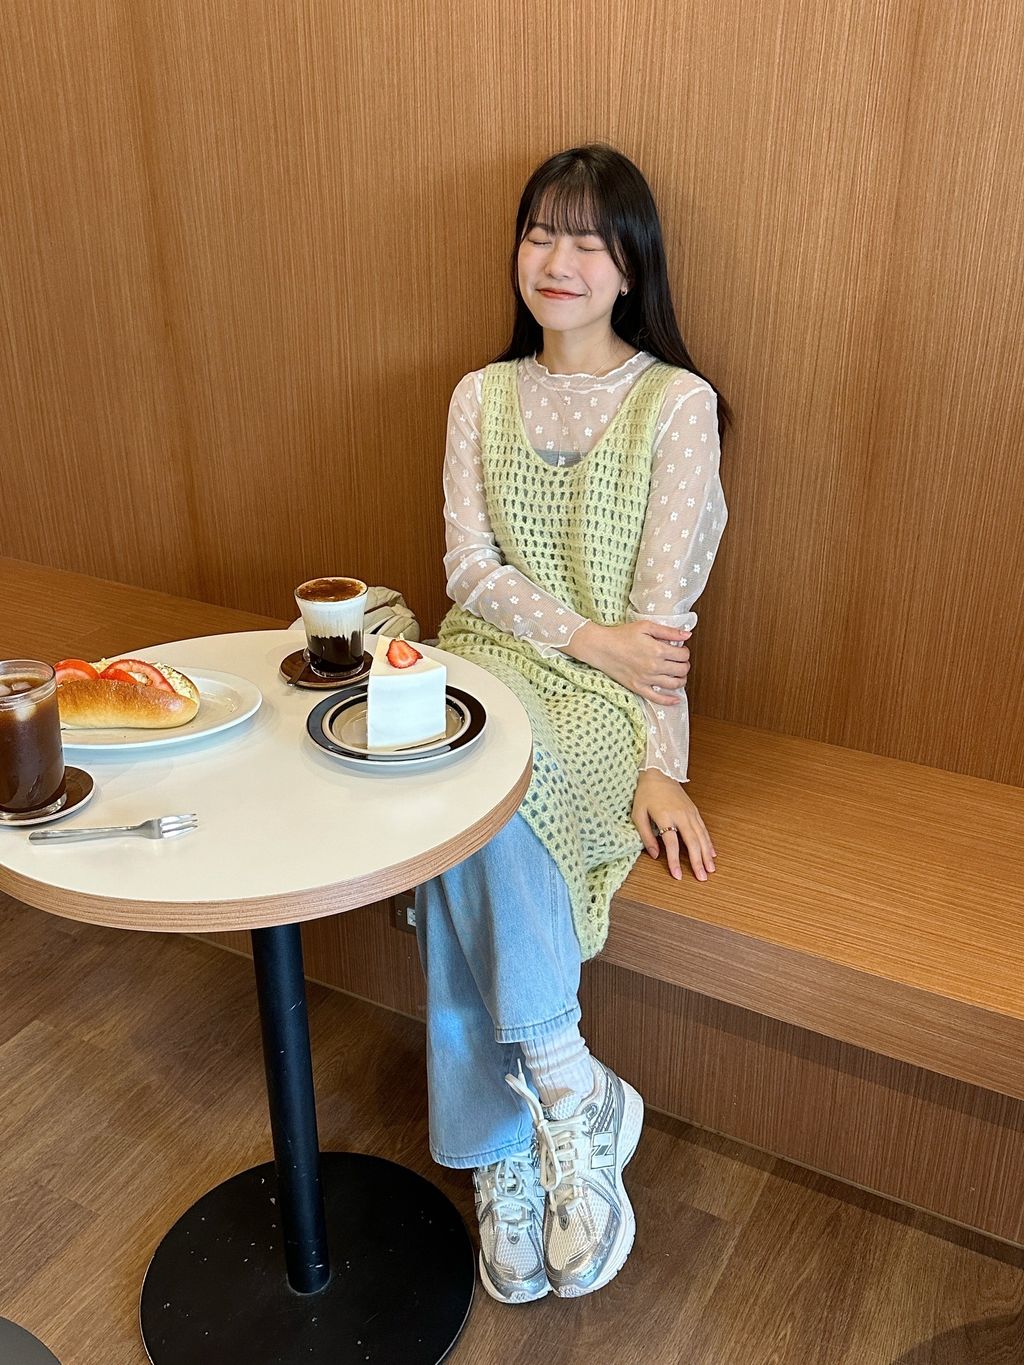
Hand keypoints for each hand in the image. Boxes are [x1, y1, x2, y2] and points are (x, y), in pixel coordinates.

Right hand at [566, 620, 690, 705]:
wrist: (601, 647)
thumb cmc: (621, 635)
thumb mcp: (646, 627)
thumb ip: (668, 631)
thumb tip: (687, 635)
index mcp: (658, 650)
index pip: (683, 655)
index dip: (685, 652)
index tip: (680, 650)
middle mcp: (655, 667)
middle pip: (681, 670)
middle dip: (684, 665)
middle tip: (679, 661)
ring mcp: (647, 679)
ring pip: (674, 684)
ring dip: (681, 680)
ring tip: (679, 675)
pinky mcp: (638, 688)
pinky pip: (657, 698)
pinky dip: (669, 700)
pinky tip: (676, 699)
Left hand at [632, 768, 716, 881]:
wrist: (659, 773)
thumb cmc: (646, 794)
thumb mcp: (638, 814)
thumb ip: (645, 835)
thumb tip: (654, 855)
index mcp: (665, 816)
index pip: (672, 843)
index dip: (675, 861)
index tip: (678, 876)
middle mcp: (681, 815)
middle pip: (692, 842)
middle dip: (697, 861)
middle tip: (702, 877)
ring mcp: (690, 813)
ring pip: (701, 836)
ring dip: (706, 854)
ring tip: (711, 869)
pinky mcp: (694, 811)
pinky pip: (704, 829)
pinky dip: (709, 842)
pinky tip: (712, 853)